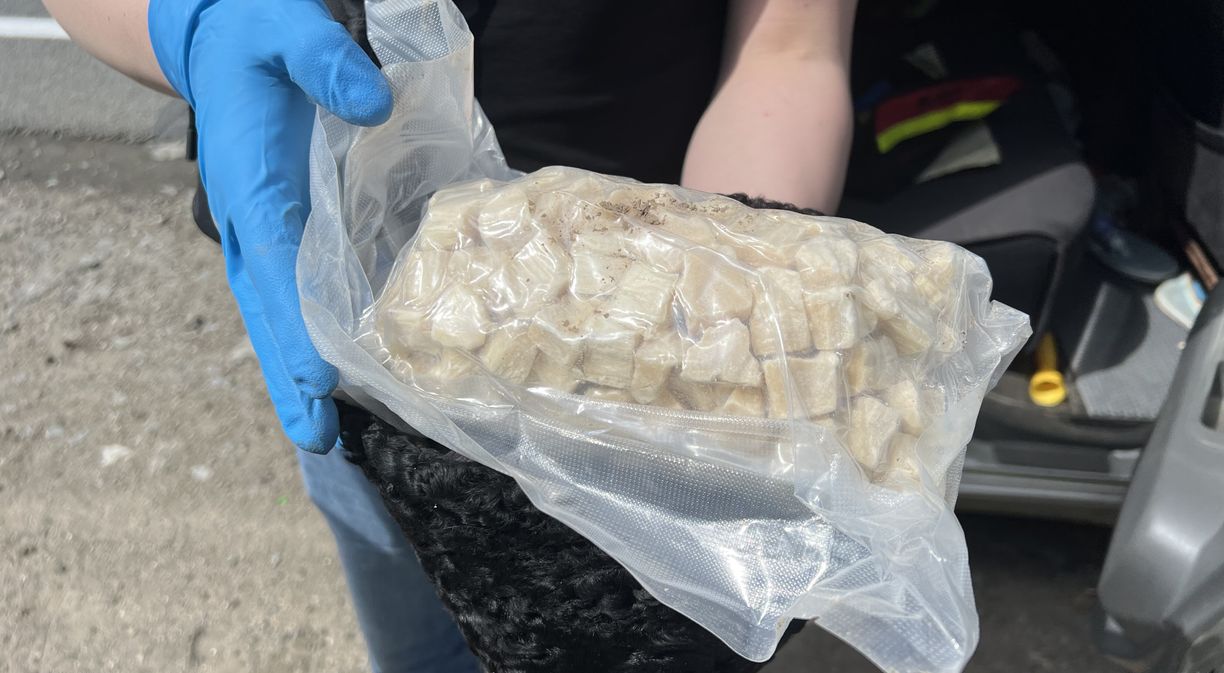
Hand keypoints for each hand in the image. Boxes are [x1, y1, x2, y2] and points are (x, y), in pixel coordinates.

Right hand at [149, 0, 392, 451]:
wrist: (228, 38)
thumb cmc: (260, 35)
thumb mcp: (288, 27)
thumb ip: (325, 61)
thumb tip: (372, 105)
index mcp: (251, 182)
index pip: (276, 264)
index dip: (296, 326)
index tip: (319, 381)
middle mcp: (251, 220)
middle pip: (269, 311)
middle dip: (290, 375)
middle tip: (317, 439)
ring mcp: (262, 232)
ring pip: (277, 313)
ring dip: (295, 372)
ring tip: (322, 435)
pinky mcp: (281, 231)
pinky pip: (294, 292)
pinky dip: (308, 338)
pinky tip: (338, 377)